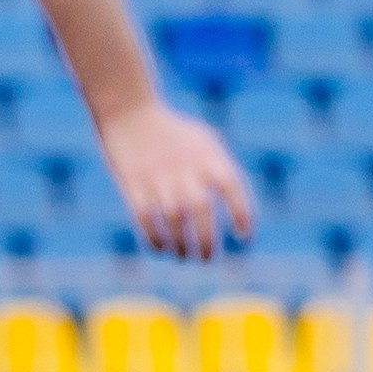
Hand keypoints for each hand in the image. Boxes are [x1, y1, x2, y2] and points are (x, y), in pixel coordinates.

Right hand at [96, 99, 254, 259]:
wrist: (129, 112)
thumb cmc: (173, 131)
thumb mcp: (204, 141)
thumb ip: (219, 171)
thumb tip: (234, 208)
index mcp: (207, 155)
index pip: (231, 186)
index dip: (241, 213)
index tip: (243, 237)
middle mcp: (183, 167)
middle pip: (200, 209)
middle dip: (206, 240)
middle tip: (207, 259)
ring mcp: (156, 176)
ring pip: (173, 219)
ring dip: (180, 244)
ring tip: (184, 257)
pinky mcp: (132, 184)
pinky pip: (145, 218)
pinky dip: (154, 238)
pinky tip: (161, 249)